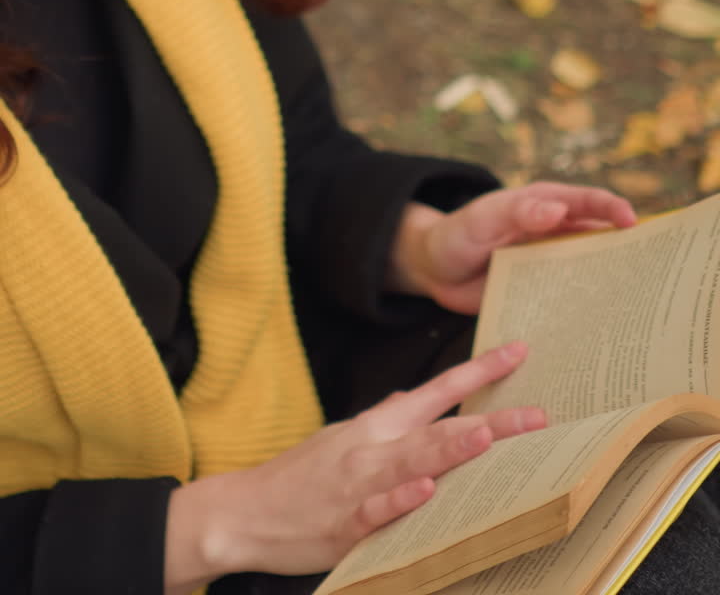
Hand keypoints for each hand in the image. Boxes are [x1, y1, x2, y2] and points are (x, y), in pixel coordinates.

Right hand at [164, 341, 544, 592]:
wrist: (246, 511)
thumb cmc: (301, 477)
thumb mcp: (344, 436)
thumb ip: (385, 419)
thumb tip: (415, 398)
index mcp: (377, 424)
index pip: (437, 390)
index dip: (478, 371)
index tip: (518, 352)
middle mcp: (374, 448)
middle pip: (439, 428)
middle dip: (490, 422)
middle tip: (537, 416)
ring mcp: (359, 484)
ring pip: (412, 462)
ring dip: (449, 450)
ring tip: (485, 439)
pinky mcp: (344, 523)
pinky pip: (376, 510)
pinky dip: (400, 499)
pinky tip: (424, 491)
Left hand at [388, 182, 636, 314]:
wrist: (432, 269)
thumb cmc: (456, 233)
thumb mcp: (483, 219)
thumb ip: (517, 212)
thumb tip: (559, 208)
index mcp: (544, 204)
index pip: (587, 202)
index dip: (612, 209)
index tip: (633, 223)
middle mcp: (553, 232)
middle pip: (598, 238)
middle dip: (625, 250)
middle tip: (650, 271)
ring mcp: (548, 263)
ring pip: (588, 270)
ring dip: (608, 284)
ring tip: (633, 306)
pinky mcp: (539, 292)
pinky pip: (568, 299)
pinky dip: (584, 310)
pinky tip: (596, 331)